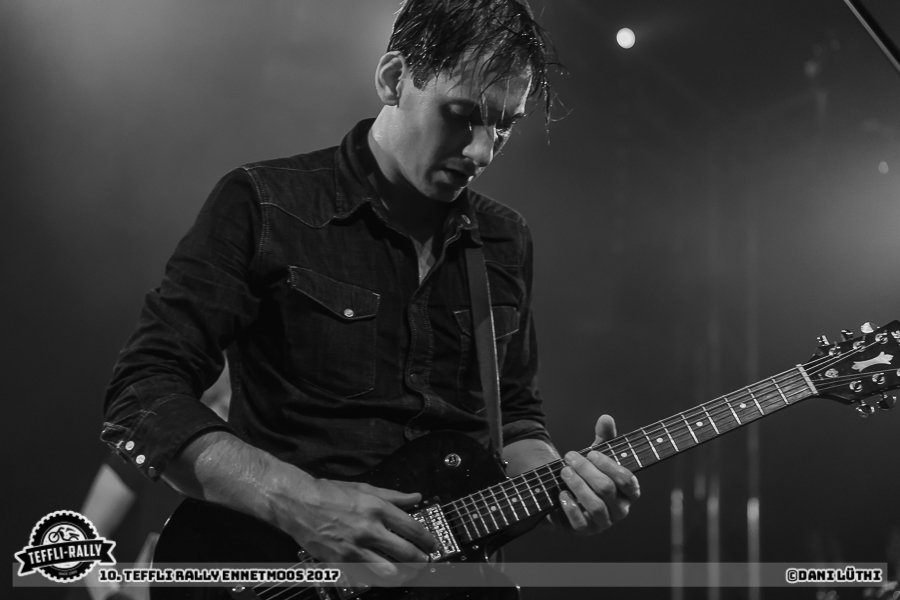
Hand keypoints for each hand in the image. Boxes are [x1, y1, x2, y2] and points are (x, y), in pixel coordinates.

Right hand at [269, 474, 438, 584]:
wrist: (298, 503)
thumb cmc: (329, 494)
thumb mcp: (365, 488)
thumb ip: (393, 496)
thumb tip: (415, 497)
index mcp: (377, 509)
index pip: (413, 528)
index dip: (428, 539)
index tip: (432, 544)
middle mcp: (369, 530)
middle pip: (406, 553)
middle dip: (421, 560)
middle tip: (425, 561)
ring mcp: (354, 548)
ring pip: (389, 571)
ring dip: (403, 574)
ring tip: (409, 572)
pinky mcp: (341, 562)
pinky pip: (366, 576)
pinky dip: (378, 577)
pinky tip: (384, 575)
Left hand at [551, 414, 639, 535]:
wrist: (567, 495)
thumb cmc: (589, 474)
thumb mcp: (596, 454)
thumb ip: (604, 437)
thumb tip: (606, 418)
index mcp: (629, 491)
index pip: (627, 480)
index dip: (609, 465)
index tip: (591, 453)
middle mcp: (621, 509)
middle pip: (607, 489)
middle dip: (586, 470)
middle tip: (570, 457)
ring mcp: (604, 522)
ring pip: (596, 506)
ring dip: (578, 486)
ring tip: (564, 471)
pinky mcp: (585, 531)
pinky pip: (580, 524)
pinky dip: (570, 508)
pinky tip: (561, 494)